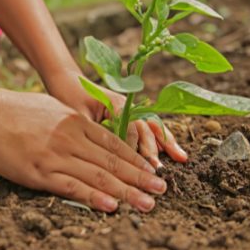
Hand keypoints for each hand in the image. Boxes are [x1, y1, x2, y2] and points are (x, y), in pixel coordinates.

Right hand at [0, 89, 166, 212]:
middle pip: (113, 161)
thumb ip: (74, 123)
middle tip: (162, 190)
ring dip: (126, 191)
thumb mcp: (52, 109)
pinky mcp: (38, 171)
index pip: (114, 144)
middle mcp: (71, 137)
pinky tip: (111, 207)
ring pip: (98, 176)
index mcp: (76, 122)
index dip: (136, 159)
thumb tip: (90, 137)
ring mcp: (56, 155)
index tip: (153, 171)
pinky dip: (93, 198)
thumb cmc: (18, 110)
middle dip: (140, 177)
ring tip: (147, 203)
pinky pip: (71, 186)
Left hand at [44, 70, 187, 168]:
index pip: (130, 127)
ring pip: (152, 126)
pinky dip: (160, 138)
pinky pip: (147, 126)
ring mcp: (130, 108)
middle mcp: (126, 105)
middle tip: (159, 169)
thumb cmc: (69, 96)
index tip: (136, 166)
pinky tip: (170, 150)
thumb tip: (102, 155)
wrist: (67, 80)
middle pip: (145, 127)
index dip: (133, 147)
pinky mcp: (128, 114)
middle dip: (154, 148)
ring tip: (181, 158)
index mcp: (115, 103)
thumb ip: (92, 131)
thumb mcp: (77, 114)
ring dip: (166, 142)